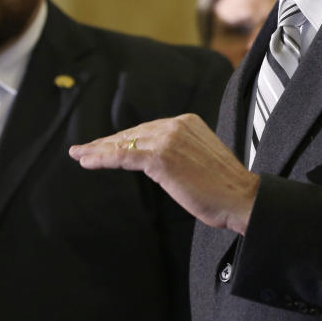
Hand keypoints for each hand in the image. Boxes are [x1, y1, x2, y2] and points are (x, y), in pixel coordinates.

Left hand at [69, 113, 259, 234]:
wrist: (241, 198)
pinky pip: (123, 156)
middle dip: (106, 143)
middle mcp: (176, 125)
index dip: (122, 138)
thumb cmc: (225, 187)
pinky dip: (102, 158)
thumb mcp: (200, 158)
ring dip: (98, 150)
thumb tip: (158, 161)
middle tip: (84, 149)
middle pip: (132, 133)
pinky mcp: (161, 157)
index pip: (146, 129)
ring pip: (124, 143)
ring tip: (80, 155)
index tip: (105, 145)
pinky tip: (87, 161)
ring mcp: (168, 139)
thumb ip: (179, 152)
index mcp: (186, 122)